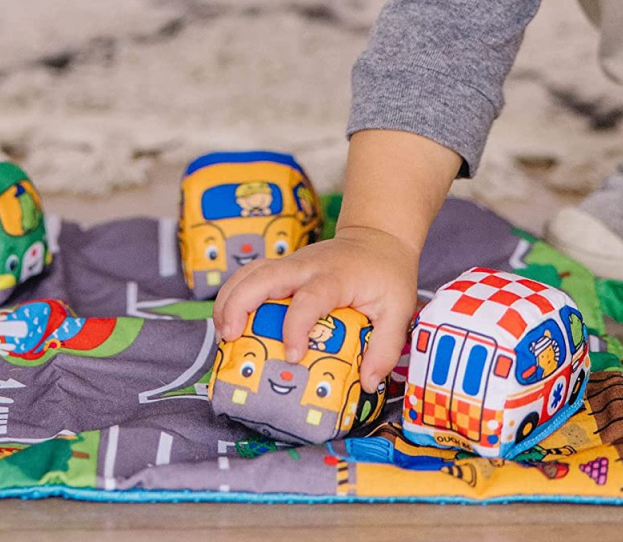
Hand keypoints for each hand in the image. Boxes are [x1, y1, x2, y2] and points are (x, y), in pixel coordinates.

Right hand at [213, 226, 418, 392]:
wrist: (378, 239)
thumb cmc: (387, 276)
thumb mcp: (399, 311)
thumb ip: (385, 347)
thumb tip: (367, 383)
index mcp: (336, 277)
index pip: (310, 299)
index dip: (296, 327)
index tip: (293, 355)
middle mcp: (307, 267)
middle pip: (264, 276)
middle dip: (240, 305)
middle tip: (231, 338)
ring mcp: (291, 264)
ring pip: (249, 273)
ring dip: (229, 300)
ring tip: (223, 335)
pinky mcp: (281, 268)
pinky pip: (249, 276)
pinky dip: (233, 296)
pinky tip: (229, 322)